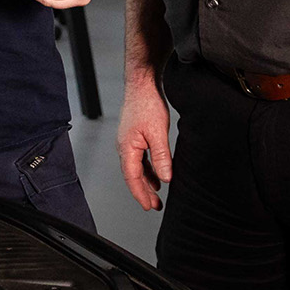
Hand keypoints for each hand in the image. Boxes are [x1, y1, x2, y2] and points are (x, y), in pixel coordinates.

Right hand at [116, 71, 172, 210]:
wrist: (143, 83)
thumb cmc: (147, 103)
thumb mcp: (158, 133)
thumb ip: (161, 157)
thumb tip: (165, 178)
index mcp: (126, 147)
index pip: (132, 177)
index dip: (140, 194)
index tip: (149, 206)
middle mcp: (124, 146)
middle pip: (132, 175)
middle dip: (143, 192)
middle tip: (154, 206)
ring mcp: (129, 140)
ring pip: (136, 167)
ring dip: (146, 181)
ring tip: (156, 194)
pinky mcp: (135, 135)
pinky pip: (140, 158)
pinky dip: (147, 169)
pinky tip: (156, 174)